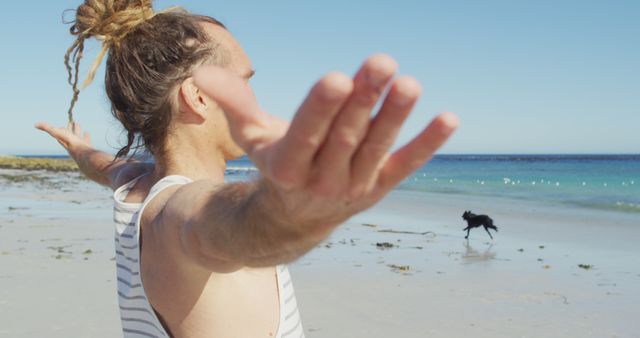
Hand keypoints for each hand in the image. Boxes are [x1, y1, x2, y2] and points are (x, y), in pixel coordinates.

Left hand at [35, 121, 92, 153]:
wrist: (83, 154)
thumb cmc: (70, 143)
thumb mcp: (56, 133)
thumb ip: (47, 128)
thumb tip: (35, 124)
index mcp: (64, 140)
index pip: (60, 133)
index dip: (60, 128)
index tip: (60, 123)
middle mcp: (72, 143)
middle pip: (71, 135)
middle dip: (71, 129)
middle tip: (73, 123)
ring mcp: (80, 146)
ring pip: (80, 138)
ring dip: (80, 133)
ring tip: (83, 129)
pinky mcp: (87, 148)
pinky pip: (86, 141)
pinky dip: (86, 136)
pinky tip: (87, 133)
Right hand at [194, 54, 457, 228]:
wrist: (294, 221)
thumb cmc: (275, 167)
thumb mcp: (252, 138)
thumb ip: (234, 103)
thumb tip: (200, 74)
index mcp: (288, 167)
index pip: (307, 136)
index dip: (322, 110)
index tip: (337, 78)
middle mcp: (322, 181)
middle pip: (346, 139)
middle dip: (363, 102)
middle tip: (380, 63)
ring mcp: (354, 187)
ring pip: (377, 150)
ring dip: (395, 118)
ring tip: (410, 84)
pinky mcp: (379, 187)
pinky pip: (405, 166)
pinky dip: (427, 145)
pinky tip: (448, 118)